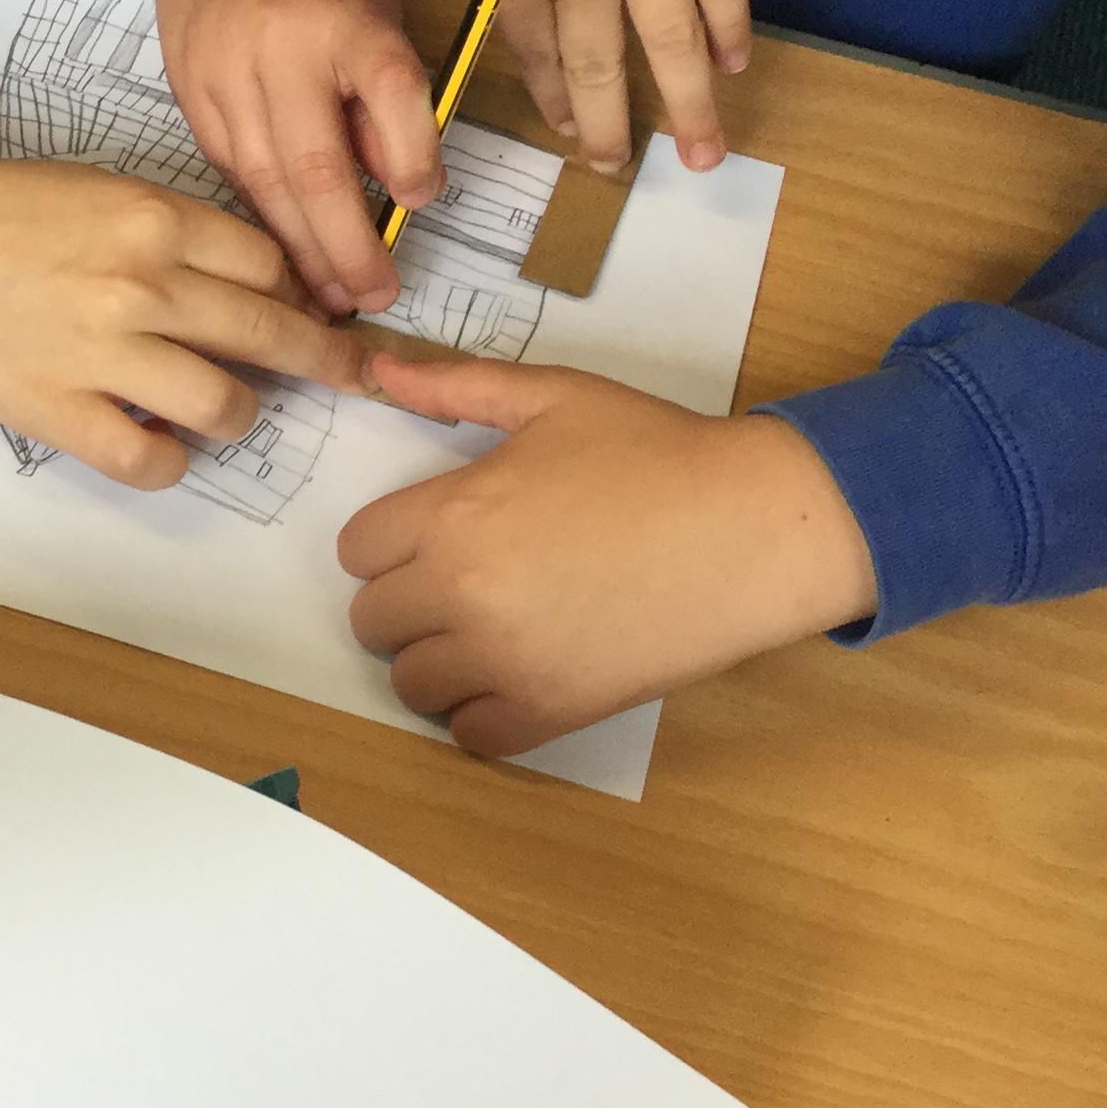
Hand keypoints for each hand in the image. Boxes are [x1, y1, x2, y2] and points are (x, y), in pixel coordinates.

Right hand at [0, 155, 368, 489]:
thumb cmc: (5, 210)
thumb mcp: (106, 190)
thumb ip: (179, 230)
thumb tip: (252, 279)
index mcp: (157, 219)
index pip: (272, 265)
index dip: (304, 291)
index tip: (316, 308)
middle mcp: (144, 287)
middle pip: (272, 332)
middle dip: (327, 359)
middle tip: (354, 375)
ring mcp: (105, 354)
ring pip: (226, 406)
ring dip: (241, 414)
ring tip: (226, 409)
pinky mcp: (62, 412)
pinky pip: (150, 462)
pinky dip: (168, 462)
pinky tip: (159, 444)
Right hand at [146, 0, 437, 317]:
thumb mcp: (378, 10)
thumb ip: (392, 96)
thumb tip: (398, 189)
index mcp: (347, 16)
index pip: (392, 94)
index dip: (413, 159)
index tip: (421, 203)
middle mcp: (280, 46)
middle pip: (315, 164)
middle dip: (345, 245)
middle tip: (371, 298)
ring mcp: (222, 70)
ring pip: (261, 179)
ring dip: (296, 248)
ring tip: (325, 298)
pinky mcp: (186, 89)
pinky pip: (226, 167)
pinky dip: (256, 212)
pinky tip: (277, 249)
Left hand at [337, 352, 877, 757]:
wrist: (749, 527)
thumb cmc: (656, 451)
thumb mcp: (554, 397)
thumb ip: (458, 387)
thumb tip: (381, 372)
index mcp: (452, 514)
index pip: (357, 550)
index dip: (388, 541)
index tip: (431, 536)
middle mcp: (461, 593)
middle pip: (372, 622)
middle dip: (405, 601)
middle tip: (462, 582)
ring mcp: (504, 660)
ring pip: (411, 686)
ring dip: (435, 661)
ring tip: (488, 630)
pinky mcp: (550, 710)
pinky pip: (470, 735)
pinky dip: (480, 712)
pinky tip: (516, 674)